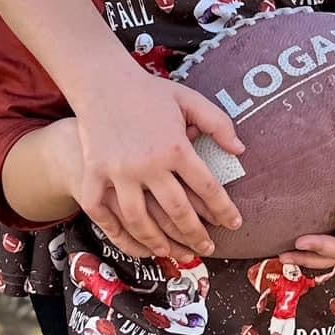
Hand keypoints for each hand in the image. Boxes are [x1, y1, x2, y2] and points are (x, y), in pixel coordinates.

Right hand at [72, 65, 244, 263]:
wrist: (101, 81)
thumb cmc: (148, 92)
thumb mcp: (189, 100)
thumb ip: (218, 124)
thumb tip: (240, 151)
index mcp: (175, 146)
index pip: (207, 188)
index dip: (223, 210)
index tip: (234, 224)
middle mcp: (148, 164)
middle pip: (178, 211)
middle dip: (196, 235)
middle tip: (208, 248)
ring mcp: (118, 172)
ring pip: (141, 221)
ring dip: (160, 243)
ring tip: (174, 253)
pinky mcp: (94, 174)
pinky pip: (103, 213)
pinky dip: (117, 233)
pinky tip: (133, 244)